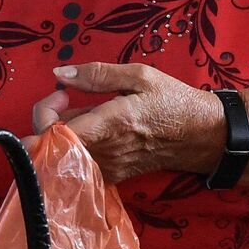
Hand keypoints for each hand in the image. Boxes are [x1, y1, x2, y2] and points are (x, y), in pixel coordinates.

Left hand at [34, 63, 227, 184]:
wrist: (203, 136)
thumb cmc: (173, 102)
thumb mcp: (140, 75)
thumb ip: (97, 75)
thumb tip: (59, 73)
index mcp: (111, 125)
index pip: (56, 134)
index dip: (44, 113)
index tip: (61, 93)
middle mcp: (105, 152)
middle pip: (52, 144)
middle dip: (50, 117)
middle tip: (67, 96)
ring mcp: (108, 168)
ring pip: (64, 153)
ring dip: (63, 130)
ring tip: (84, 108)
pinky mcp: (112, 176)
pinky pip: (80, 162)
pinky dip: (76, 143)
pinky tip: (92, 127)